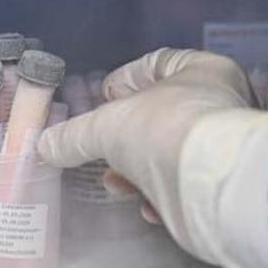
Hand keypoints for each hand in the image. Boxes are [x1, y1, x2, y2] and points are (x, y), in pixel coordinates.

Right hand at [38, 48, 254, 255]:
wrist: (210, 187)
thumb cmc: (166, 131)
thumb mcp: (104, 128)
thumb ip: (72, 137)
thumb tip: (45, 146)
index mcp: (202, 71)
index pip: (160, 63)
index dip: (127, 77)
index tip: (105, 94)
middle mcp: (220, 104)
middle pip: (161, 113)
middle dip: (126, 134)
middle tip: (104, 145)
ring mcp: (221, 146)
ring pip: (169, 153)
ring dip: (138, 170)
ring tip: (118, 182)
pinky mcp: (219, 184)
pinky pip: (184, 185)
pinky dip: (161, 195)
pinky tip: (146, 205)